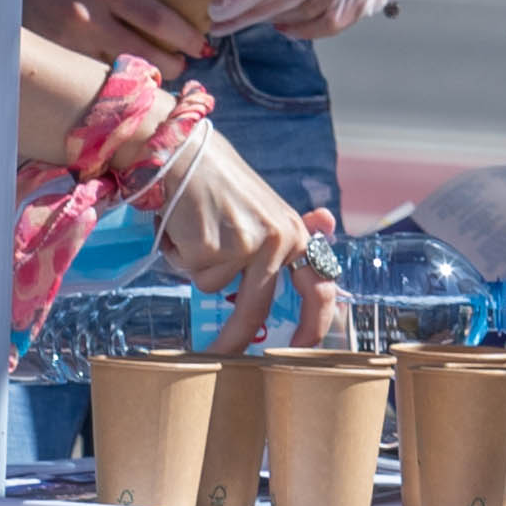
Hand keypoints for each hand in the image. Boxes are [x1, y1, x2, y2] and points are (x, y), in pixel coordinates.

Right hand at [23, 0, 208, 68]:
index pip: (157, 16)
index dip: (185, 35)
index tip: (202, 44)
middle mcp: (91, 16)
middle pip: (144, 52)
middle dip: (170, 64)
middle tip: (182, 63)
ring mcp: (70, 41)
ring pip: (119, 69)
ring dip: (142, 74)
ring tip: (154, 72)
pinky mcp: (54, 55)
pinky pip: (90, 73)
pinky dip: (108, 78)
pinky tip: (118, 77)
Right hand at [140, 130, 325, 330]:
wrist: (181, 152)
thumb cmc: (218, 183)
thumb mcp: (261, 208)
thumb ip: (283, 233)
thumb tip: (326, 220)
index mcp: (293, 232)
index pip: (317, 287)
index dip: (313, 324)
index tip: (303, 350)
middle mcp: (277, 240)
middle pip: (256, 308)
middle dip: (234, 338)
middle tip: (220, 353)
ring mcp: (245, 245)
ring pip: (212, 287)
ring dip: (195, 264)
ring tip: (195, 229)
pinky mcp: (212, 247)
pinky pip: (189, 272)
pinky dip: (178, 254)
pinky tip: (182, 225)